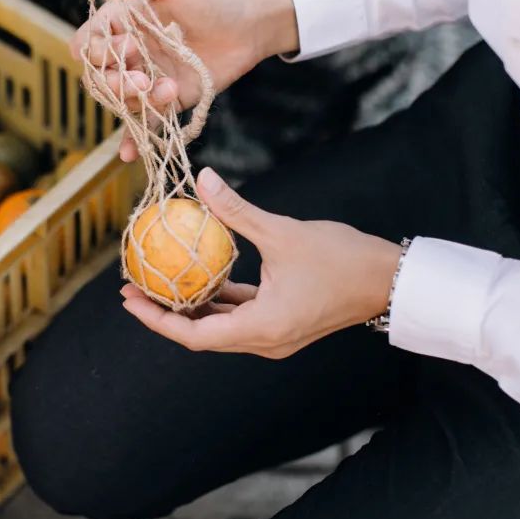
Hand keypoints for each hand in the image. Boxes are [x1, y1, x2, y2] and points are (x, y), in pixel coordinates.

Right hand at [71, 0, 298, 161]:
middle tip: (143, 77)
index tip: (124, 45)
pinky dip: (133, 139)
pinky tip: (128, 154)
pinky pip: (144, 121)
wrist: (252, 23)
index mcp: (122, 21)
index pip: (88, 42)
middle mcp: (130, 51)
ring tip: (166, 89)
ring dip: (134, 101)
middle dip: (115, 81)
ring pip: (120, 100)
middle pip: (98, 76)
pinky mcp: (168, 99)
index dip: (96, 49)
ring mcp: (147, 77)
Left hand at [121, 168, 401, 358]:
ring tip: (156, 281)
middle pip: (201, 334)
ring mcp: (275, 335)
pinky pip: (241, 315)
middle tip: (131, 287)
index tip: (128, 298)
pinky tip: (198, 274)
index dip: (156, 319)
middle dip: (163, 313)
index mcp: (261, 328)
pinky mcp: (283, 322)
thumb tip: (202, 179)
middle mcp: (265, 340)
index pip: (194, 334)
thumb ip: (237, 210)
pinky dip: (218, 299)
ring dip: (190, 306)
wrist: (391, 279)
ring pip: (220, 326)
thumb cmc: (342, 257)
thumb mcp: (283, 232)